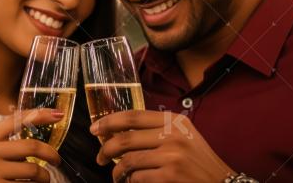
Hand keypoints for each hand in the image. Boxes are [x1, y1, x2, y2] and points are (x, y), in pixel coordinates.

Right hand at [0, 108, 63, 182]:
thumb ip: (5, 141)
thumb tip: (37, 133)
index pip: (17, 120)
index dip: (41, 115)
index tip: (58, 115)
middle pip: (32, 146)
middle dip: (51, 154)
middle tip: (56, 160)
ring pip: (34, 170)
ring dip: (45, 177)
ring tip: (42, 180)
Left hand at [91, 110, 234, 182]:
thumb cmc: (198, 162)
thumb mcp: (183, 136)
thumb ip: (157, 130)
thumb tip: (119, 132)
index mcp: (174, 121)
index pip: (132, 116)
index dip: (109, 122)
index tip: (95, 129)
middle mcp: (173, 135)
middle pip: (125, 139)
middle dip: (105, 150)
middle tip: (100, 158)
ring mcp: (172, 157)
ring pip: (128, 161)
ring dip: (117, 171)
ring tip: (116, 175)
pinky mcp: (170, 177)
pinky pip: (137, 178)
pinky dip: (130, 182)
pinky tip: (132, 182)